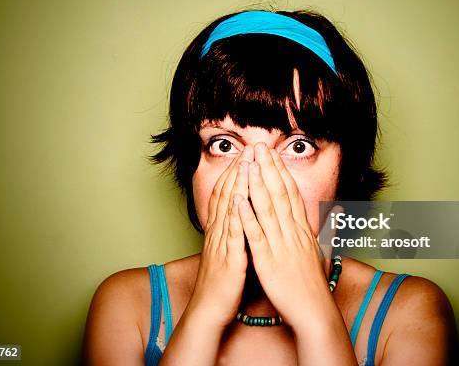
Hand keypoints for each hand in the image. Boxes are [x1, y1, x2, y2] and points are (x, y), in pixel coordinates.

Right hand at [185, 145, 252, 328]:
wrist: (209, 310)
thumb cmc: (223, 282)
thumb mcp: (229, 250)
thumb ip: (236, 231)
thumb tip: (245, 216)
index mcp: (221, 229)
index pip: (228, 194)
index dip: (237, 173)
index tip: (248, 154)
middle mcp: (219, 232)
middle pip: (227, 195)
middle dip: (238, 170)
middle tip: (249, 148)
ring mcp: (222, 243)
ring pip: (228, 208)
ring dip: (237, 184)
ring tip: (246, 163)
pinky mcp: (227, 259)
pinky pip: (231, 234)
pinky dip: (235, 215)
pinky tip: (239, 199)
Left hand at [236, 143, 335, 330]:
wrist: (315, 312)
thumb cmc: (315, 284)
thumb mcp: (322, 252)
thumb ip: (326, 229)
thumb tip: (336, 211)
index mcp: (303, 230)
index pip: (292, 194)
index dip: (281, 172)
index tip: (273, 155)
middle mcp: (293, 233)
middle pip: (281, 194)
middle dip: (269, 168)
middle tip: (259, 146)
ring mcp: (281, 245)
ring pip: (268, 209)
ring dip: (257, 184)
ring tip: (248, 163)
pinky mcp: (268, 261)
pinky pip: (257, 235)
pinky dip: (247, 217)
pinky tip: (238, 200)